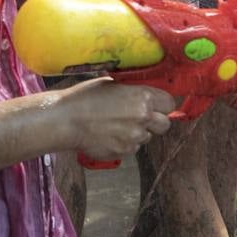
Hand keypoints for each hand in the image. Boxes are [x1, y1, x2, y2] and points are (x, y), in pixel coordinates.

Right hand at [60, 78, 174, 159]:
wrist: (66, 120)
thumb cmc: (85, 97)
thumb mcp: (113, 84)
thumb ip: (134, 90)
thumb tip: (147, 93)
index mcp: (143, 97)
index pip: (169, 103)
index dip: (163, 105)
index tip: (156, 105)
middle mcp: (143, 118)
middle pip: (165, 124)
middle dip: (156, 122)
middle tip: (140, 118)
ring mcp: (134, 137)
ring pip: (147, 137)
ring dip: (138, 133)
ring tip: (117, 126)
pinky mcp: (124, 152)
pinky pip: (132, 148)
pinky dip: (125, 144)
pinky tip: (110, 135)